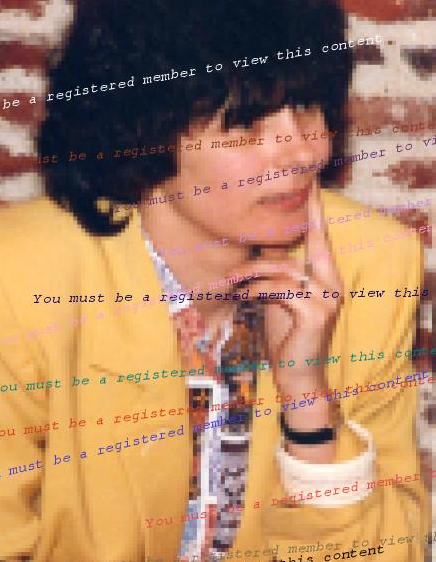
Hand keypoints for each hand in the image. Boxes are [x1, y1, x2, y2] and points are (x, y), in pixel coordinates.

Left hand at [225, 181, 342, 459]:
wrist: (297, 376)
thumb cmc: (285, 334)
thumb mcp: (279, 297)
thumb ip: (276, 272)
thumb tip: (262, 243)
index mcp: (325, 278)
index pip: (320, 239)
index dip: (316, 212)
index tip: (312, 184)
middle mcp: (332, 284)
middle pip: (310, 243)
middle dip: (301, 217)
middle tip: (297, 191)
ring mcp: (326, 299)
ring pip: (284, 269)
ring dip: (251, 271)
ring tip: (230, 280)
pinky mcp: (314, 315)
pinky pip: (279, 290)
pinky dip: (256, 291)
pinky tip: (244, 297)